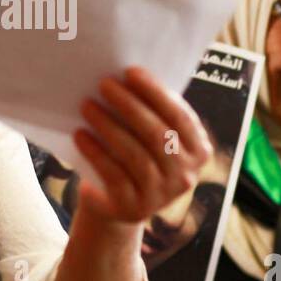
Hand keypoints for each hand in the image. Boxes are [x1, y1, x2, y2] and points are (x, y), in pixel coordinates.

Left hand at [73, 66, 212, 226]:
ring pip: (135, 154)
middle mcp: (186, 176)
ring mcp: (162, 195)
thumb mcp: (149, 137)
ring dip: (109, 126)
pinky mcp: (134, 208)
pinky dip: (96, 152)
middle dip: (129, 105)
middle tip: (104, 84)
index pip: (180, 117)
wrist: (114, 205)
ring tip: (87, 105)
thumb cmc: (133, 157)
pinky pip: (114, 175)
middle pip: (157, 134)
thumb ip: (151, 113)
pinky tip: (80, 134)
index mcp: (199, 152)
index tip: (131, 71)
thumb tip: (126, 77)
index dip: (156, 93)